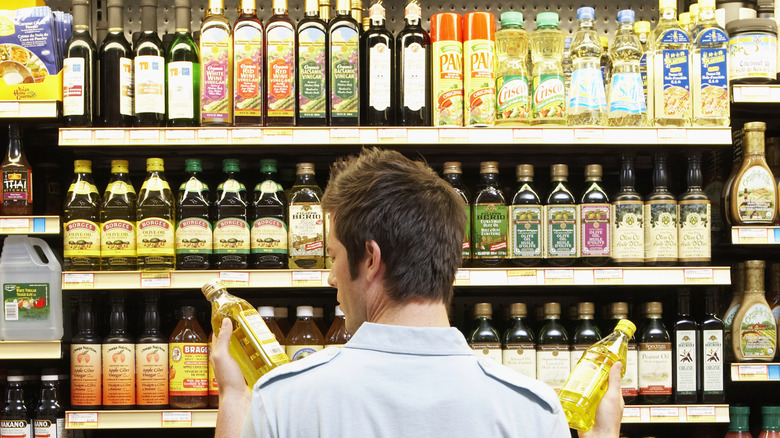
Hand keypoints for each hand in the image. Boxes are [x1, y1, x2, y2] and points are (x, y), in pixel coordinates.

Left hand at [212, 318, 251, 437]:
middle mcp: (229, 357)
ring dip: (254, 340)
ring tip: (262, 334)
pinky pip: (255, 357)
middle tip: (252, 322)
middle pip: (236, 338)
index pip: (220, 332)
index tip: (234, 313)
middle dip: (244, 330)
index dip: (225, 322)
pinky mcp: (249, 369)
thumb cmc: (227, 382)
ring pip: (247, 347)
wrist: (239, 401)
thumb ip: (223, 339)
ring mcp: (239, 363)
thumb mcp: (222, 356)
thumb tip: (225, 321)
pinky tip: (267, 349)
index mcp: (219, 352)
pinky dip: (261, 351)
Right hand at [579, 362, 623, 437]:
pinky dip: (572, 397)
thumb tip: (617, 365)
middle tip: (582, 370)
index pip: (608, 379)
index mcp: (611, 396)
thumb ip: (614, 381)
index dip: (603, 370)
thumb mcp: (613, 397)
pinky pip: (575, 401)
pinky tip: (569, 392)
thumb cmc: (610, 422)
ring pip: (583, 392)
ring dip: (578, 387)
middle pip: (593, 384)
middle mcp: (601, 400)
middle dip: (587, 378)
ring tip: (574, 380)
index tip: (597, 361)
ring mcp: (591, 405)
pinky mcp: (582, 411)